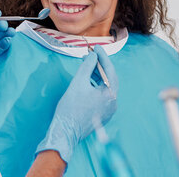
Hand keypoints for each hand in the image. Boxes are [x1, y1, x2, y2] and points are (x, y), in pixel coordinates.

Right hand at [36, 45, 118, 162]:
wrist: (65, 132)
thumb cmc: (70, 108)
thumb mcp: (78, 83)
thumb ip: (87, 66)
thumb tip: (93, 55)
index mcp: (110, 95)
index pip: (110, 70)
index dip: (103, 56)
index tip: (96, 46)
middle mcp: (113, 102)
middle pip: (109, 78)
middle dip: (100, 65)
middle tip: (91, 54)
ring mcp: (108, 110)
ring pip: (105, 86)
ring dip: (97, 74)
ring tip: (86, 64)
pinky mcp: (102, 114)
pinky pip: (102, 95)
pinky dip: (96, 85)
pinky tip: (87, 79)